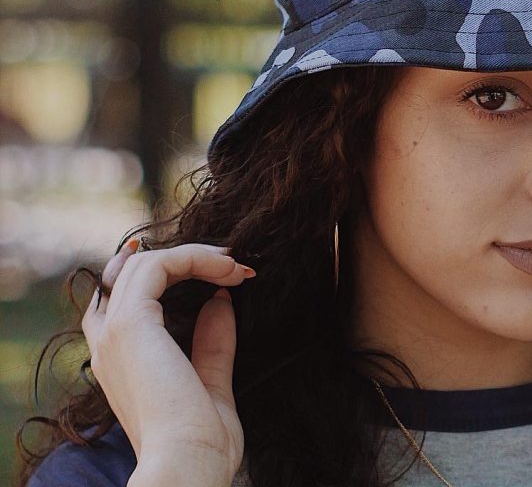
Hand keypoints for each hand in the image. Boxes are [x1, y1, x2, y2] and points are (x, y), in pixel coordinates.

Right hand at [81, 241, 254, 484]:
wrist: (188, 463)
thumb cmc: (201, 440)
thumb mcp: (211, 383)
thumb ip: (212, 343)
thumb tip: (220, 302)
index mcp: (119, 361)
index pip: (122, 298)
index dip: (164, 273)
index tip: (218, 273)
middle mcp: (108, 343)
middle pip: (132, 273)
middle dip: (186, 260)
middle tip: (233, 266)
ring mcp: (114, 331)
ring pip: (145, 263)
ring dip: (196, 256)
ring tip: (236, 268)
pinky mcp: (130, 323)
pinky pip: (156, 266)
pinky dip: (194, 259)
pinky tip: (228, 272)